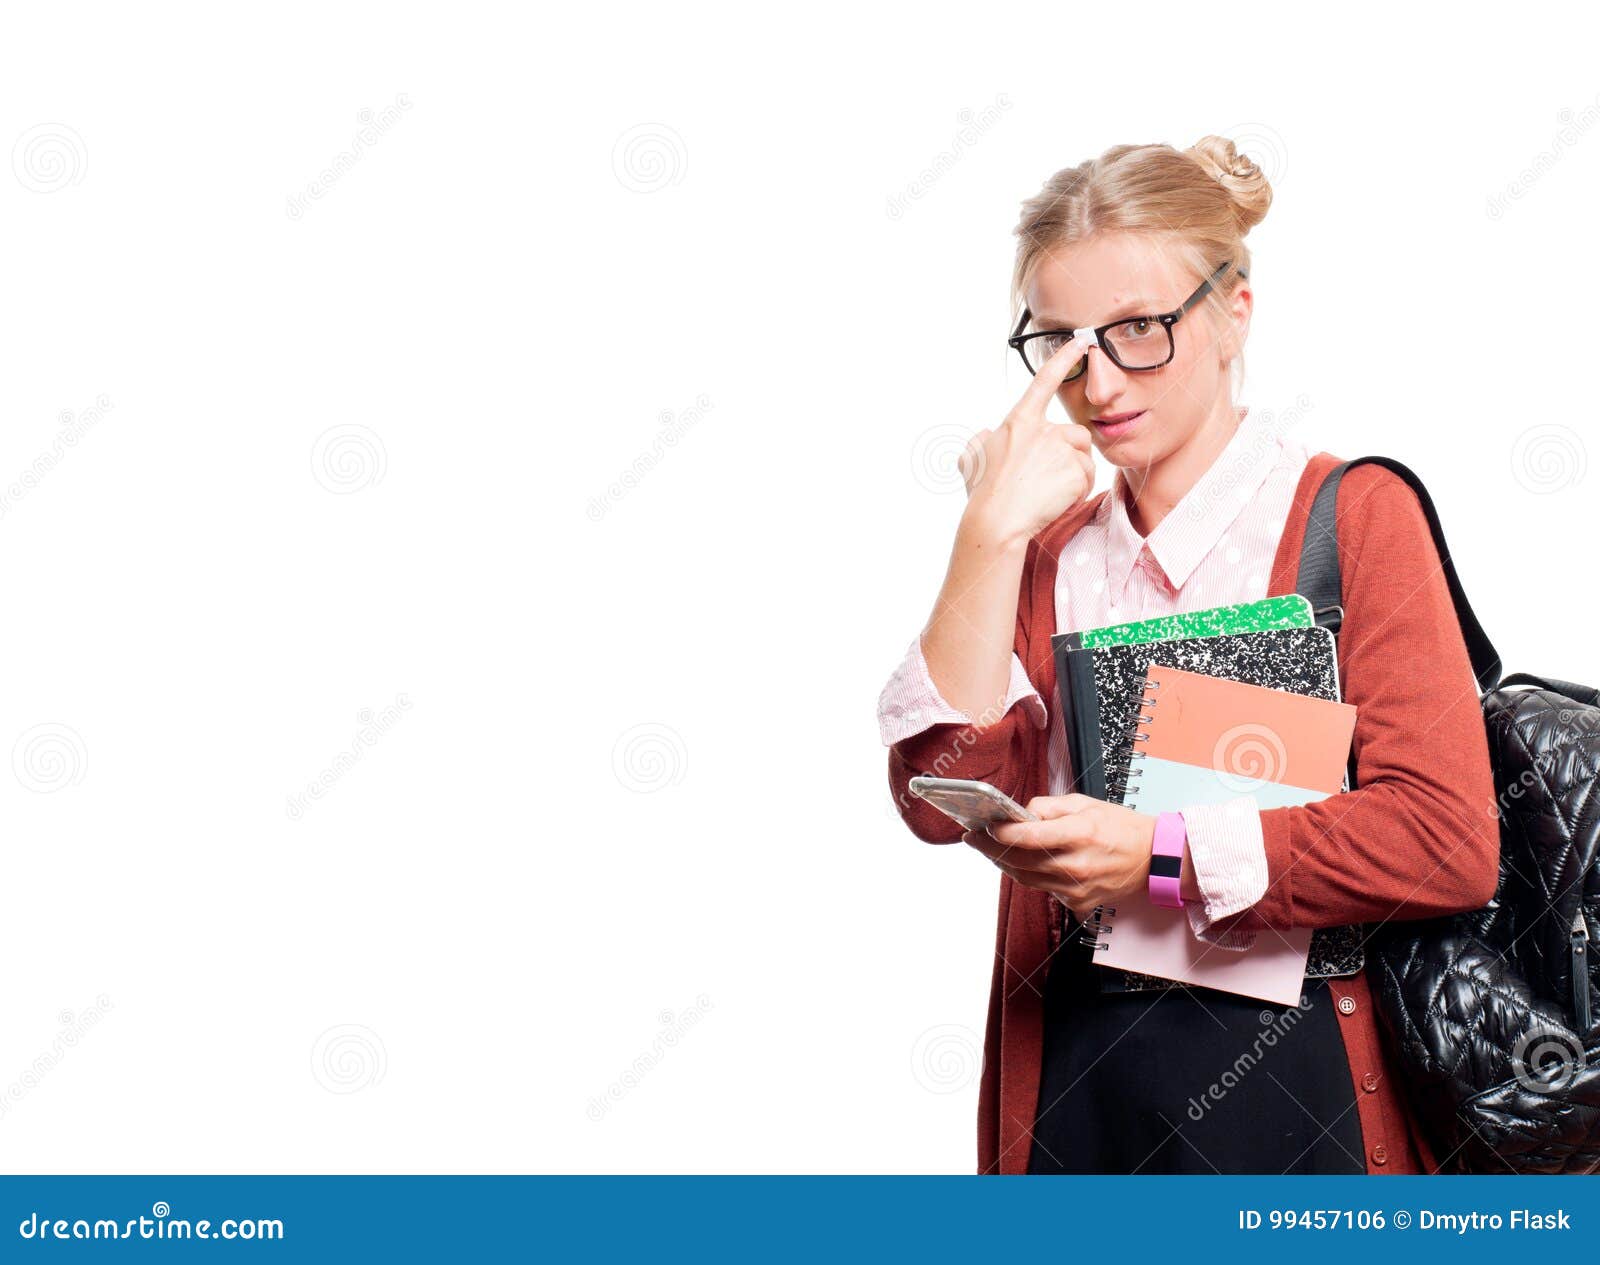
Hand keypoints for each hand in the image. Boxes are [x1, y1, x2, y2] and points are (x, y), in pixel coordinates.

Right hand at [957, 334, 1096, 544]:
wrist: (997, 521)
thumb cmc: (982, 493)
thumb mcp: (970, 459)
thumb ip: (980, 441)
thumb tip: (985, 435)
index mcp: (1018, 421)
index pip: (1044, 382)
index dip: (1063, 359)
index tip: (1079, 342)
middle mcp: (1042, 429)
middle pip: (1074, 434)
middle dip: (1069, 456)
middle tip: (1045, 481)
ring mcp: (1060, 449)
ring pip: (1084, 457)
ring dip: (1074, 475)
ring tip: (1049, 494)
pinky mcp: (1075, 469)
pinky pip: (1087, 479)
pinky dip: (1077, 493)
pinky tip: (1056, 502)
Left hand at [962, 794, 1157, 921]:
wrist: (1153, 859)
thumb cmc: (1120, 827)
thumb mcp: (1084, 803)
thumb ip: (1047, 806)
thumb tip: (1018, 813)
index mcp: (1079, 834)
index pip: (1027, 836)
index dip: (999, 833)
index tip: (982, 826)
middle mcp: (1076, 864)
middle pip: (1018, 861)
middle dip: (990, 848)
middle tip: (973, 837)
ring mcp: (1076, 888)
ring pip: (1025, 878)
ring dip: (1004, 863)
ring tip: (990, 847)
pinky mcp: (1077, 902)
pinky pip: (1042, 888)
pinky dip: (1028, 874)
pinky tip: (1021, 861)